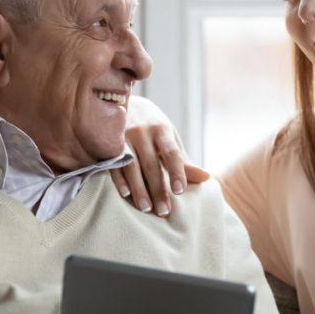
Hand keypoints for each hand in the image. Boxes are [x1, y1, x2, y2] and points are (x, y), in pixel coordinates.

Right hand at [112, 96, 209, 216]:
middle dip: (157, 189)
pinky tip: (125, 194)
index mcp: (161, 130)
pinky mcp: (108, 144)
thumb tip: (206, 178)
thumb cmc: (153, 127)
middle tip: (164, 211)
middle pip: (151, 164)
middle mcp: (142, 132)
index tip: (180, 191)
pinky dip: (119, 179)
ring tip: (146, 208)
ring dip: (138, 188)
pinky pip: (113, 163)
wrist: (124, 102)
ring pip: (131, 165)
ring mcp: (123, 137)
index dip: (176, 172)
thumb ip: (183, 160)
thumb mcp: (169, 138)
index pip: (171, 153)